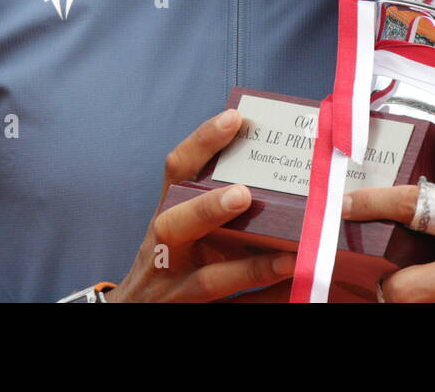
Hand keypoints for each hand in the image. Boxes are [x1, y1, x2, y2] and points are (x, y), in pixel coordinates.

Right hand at [107, 109, 296, 301]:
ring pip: (208, 281)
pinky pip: (235, 312)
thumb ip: (209, 201)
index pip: (176, 173)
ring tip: (289, 258)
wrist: (138, 313)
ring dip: (249, 268)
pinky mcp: (196, 316)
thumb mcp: (180, 229)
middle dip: (206, 209)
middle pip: (173, 226)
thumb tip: (270, 166)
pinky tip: (296, 288)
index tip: (234, 118)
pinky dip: (266, 301)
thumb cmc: (172, 262)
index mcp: (166, 217)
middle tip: (243, 194)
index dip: (201, 143)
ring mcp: (177, 290)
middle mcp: (165, 252)